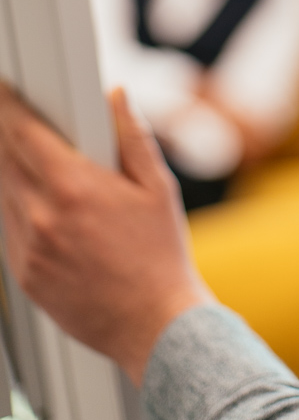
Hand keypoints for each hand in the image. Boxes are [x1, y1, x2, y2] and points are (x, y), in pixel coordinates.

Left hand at [0, 84, 212, 385]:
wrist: (153, 324)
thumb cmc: (161, 257)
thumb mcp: (158, 186)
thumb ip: (133, 135)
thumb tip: (117, 97)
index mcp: (75, 188)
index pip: (24, 133)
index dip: (11, 108)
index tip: (6, 95)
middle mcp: (43, 217)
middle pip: (5, 161)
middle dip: (8, 137)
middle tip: (18, 124)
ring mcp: (29, 249)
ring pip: (3, 195)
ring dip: (13, 175)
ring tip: (43, 171)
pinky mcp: (25, 276)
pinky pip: (9, 231)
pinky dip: (19, 211)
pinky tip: (46, 210)